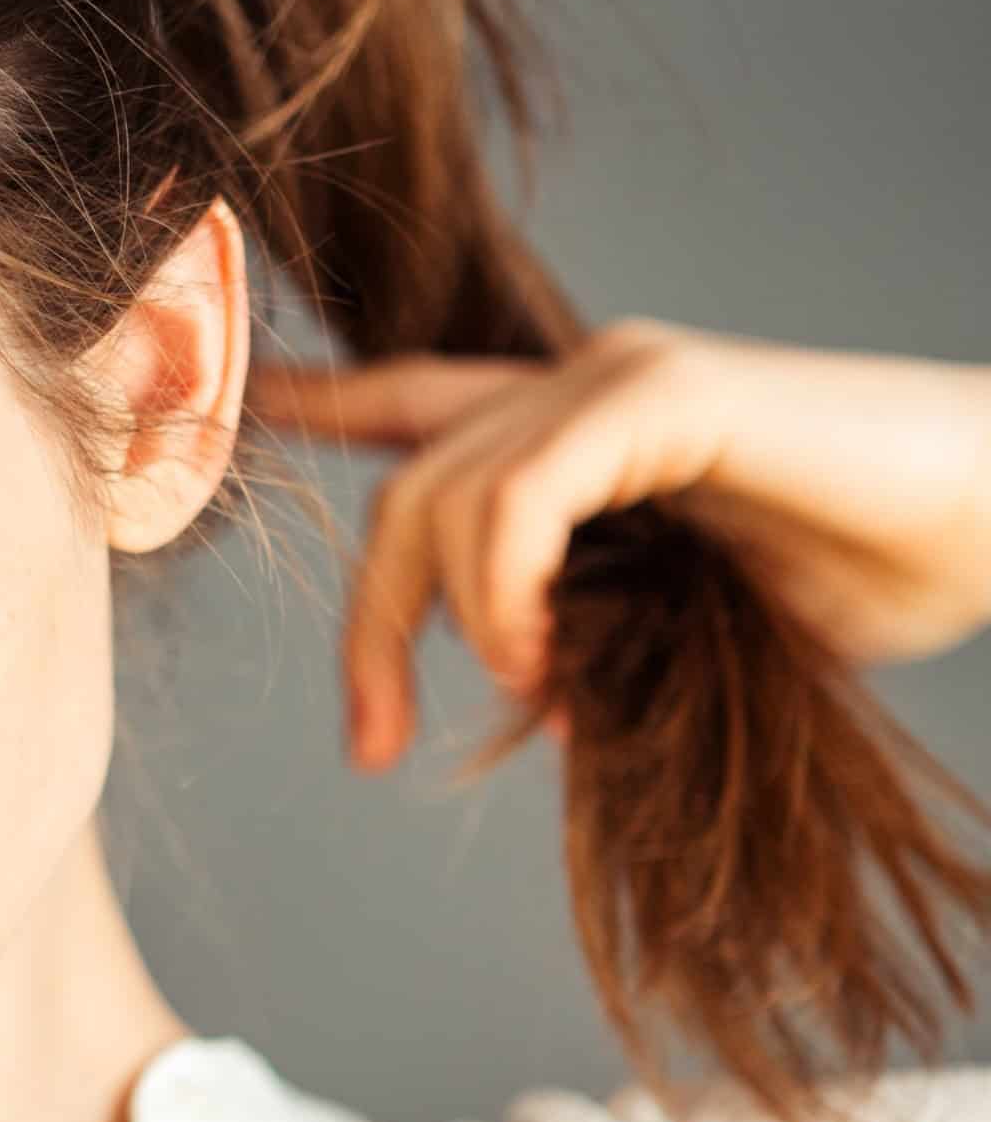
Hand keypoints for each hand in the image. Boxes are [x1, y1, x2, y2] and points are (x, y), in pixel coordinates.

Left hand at [251, 320, 990, 772]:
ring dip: (443, 621)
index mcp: (582, 428)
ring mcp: (617, 377)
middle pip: (406, 492)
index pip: (420, 405)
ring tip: (522, 692)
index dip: (329, 408)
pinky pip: (518, 493)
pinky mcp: (661, 391)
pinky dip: (504, 588)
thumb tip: (532, 686)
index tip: (250, 413)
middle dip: (367, 624)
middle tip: (369, 744)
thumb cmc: (870, 570)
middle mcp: (580, 385)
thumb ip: (594, 626)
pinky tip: (536, 657)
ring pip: (441, 496)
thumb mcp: (691, 615)